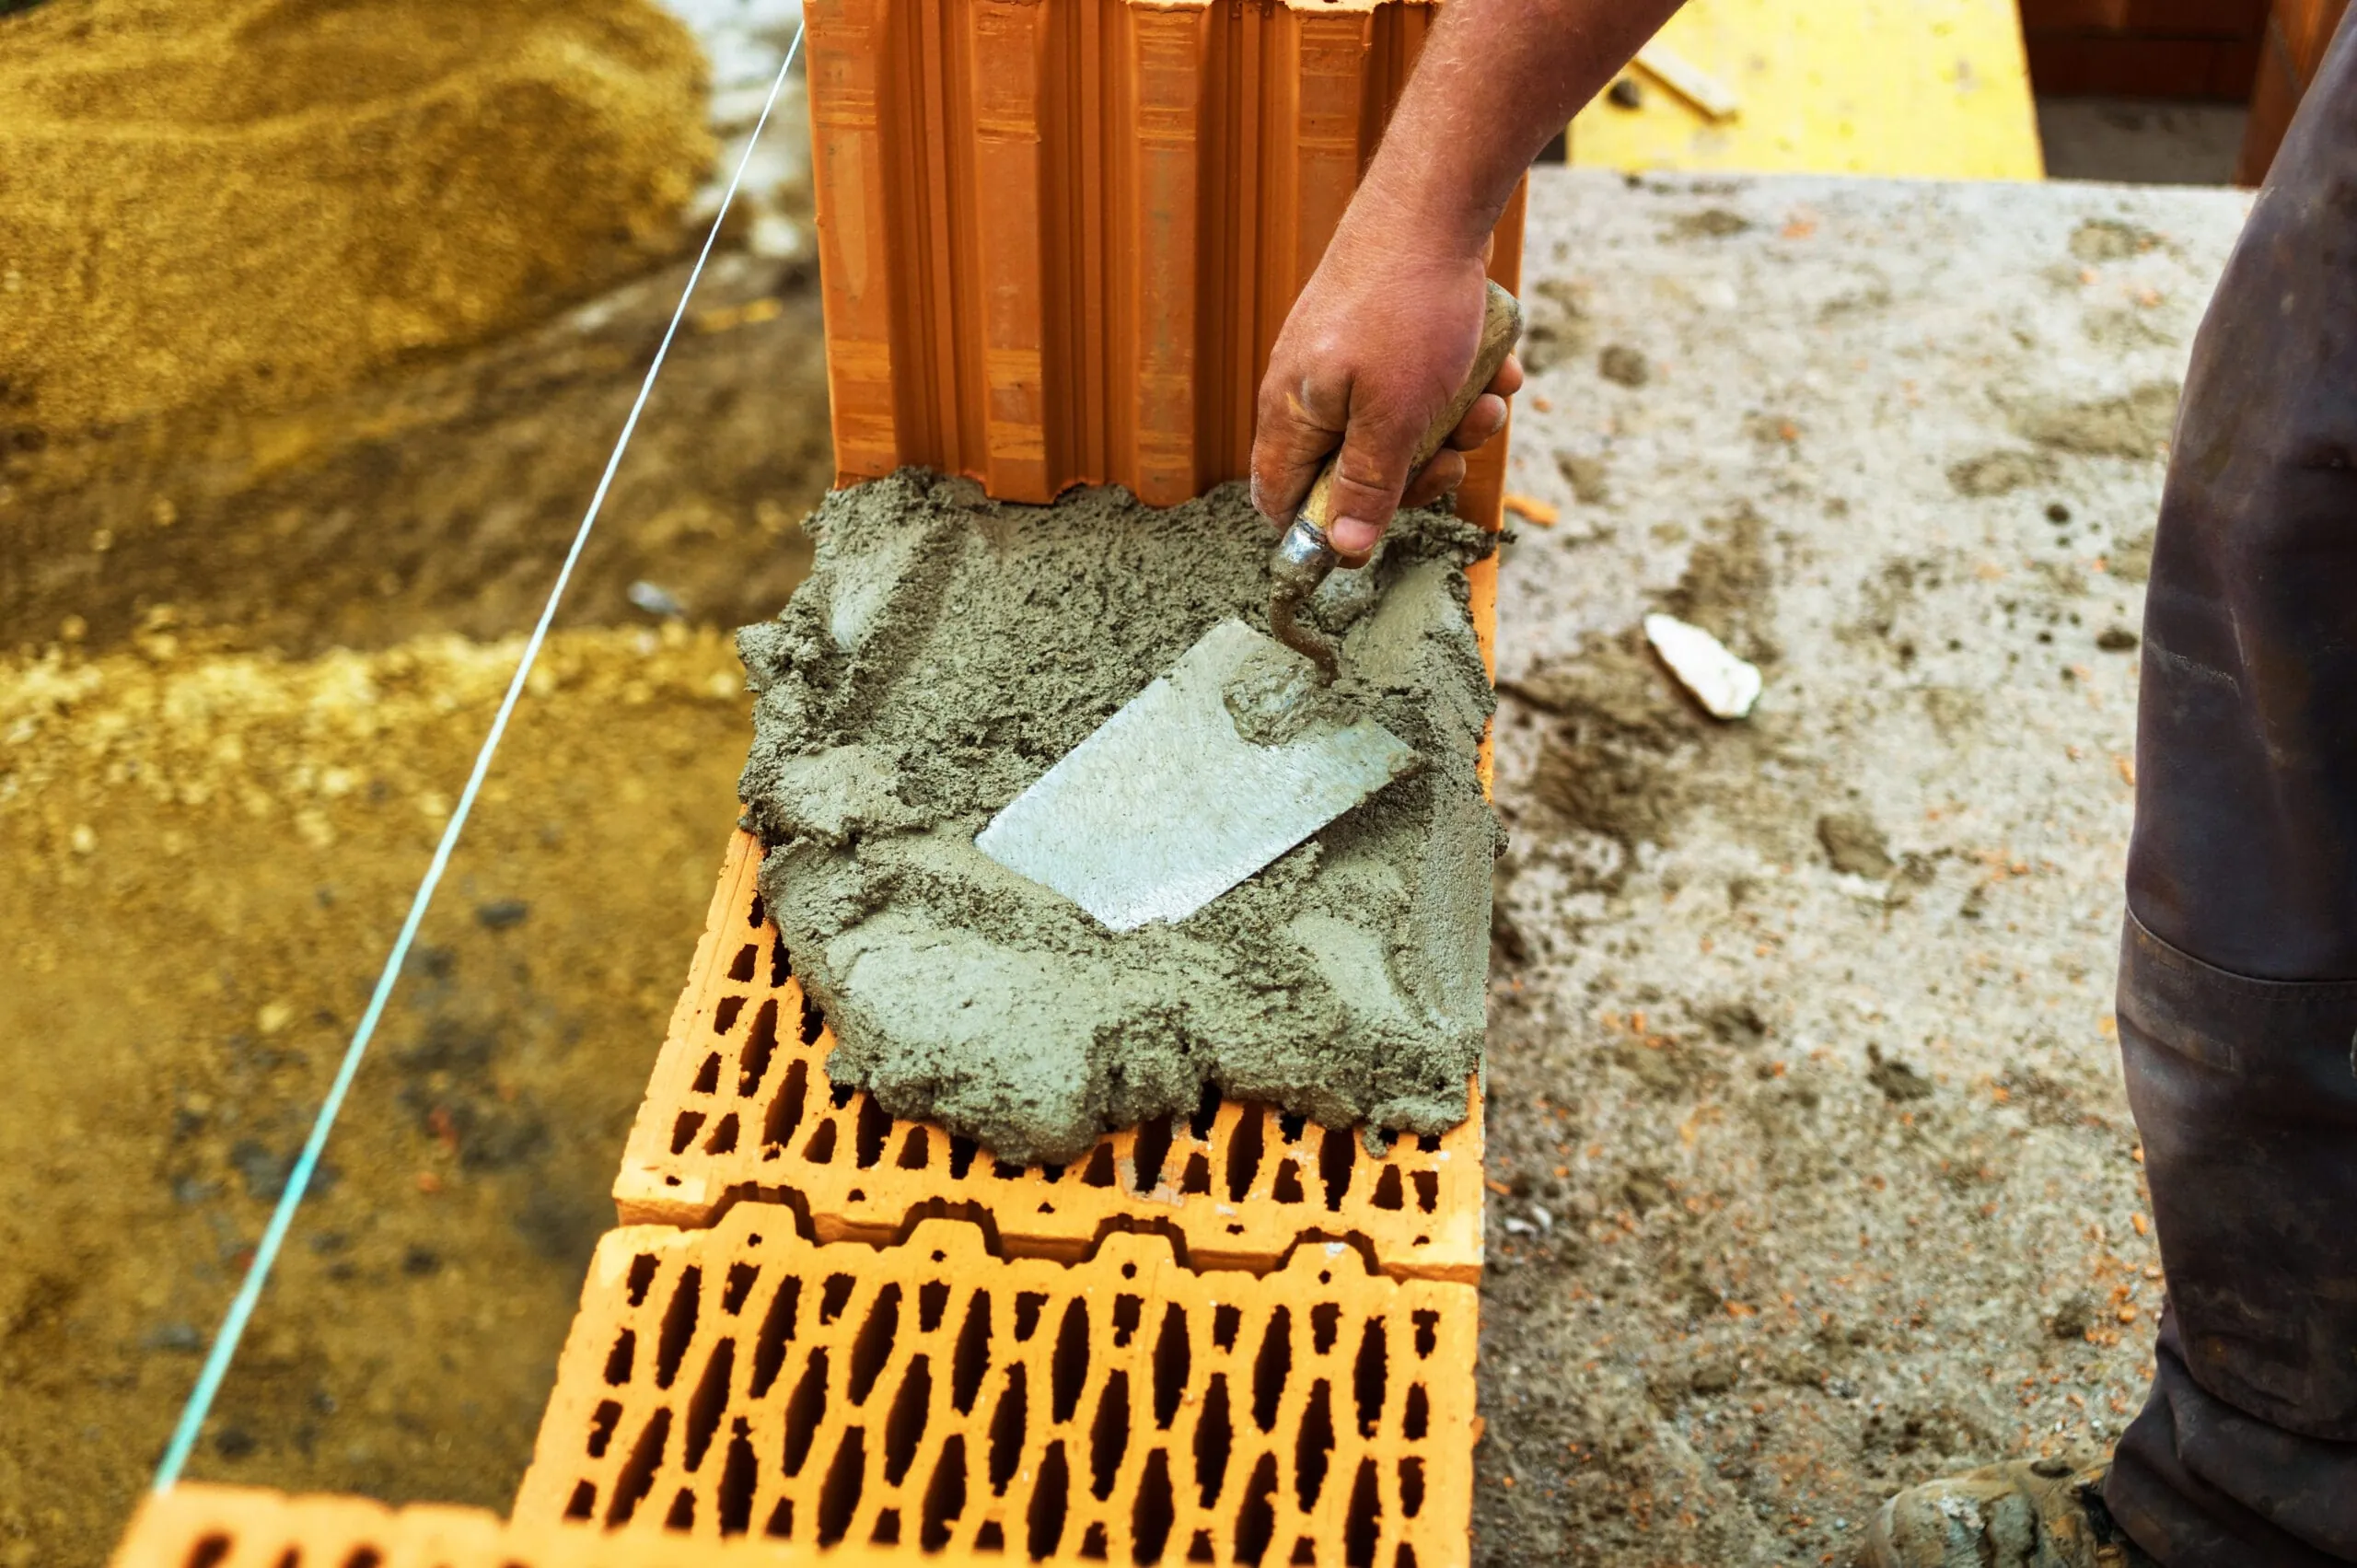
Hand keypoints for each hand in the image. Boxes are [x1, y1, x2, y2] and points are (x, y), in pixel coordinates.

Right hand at [1251, 212, 1522, 560]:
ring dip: (1453, 428)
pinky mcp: (1388, 337)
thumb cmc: (1407, 309)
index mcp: (1292, 414)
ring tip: (1485, 402)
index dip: (1324, 527)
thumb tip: (1344, 548)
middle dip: (1415, 472)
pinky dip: (1462, 385)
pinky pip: (1424, 386)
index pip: (1281, 500)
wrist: (1436, 204)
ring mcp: (1350, 361)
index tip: (1377, 528)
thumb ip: (1369, 484)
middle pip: (1353, 472)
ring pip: (1400, 430)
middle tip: (1451, 458)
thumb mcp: (1393, 416)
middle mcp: (1312, 391)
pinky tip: (1494, 366)